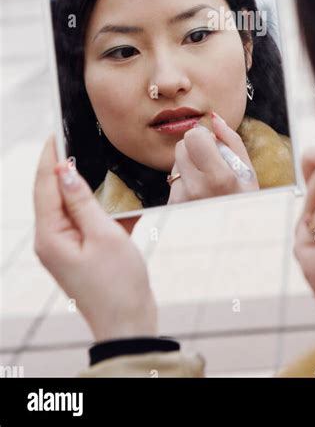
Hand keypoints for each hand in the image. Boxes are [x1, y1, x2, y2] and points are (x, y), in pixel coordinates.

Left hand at [34, 136, 157, 341]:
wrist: (129, 325)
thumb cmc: (117, 284)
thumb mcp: (104, 236)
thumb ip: (83, 201)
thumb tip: (65, 171)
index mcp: (50, 235)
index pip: (44, 184)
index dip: (50, 156)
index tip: (58, 129)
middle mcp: (53, 239)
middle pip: (54, 192)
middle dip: (65, 165)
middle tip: (78, 137)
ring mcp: (67, 246)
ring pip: (73, 204)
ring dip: (87, 185)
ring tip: (98, 159)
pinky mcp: (83, 251)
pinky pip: (88, 220)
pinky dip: (102, 207)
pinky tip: (120, 196)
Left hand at [167, 113, 258, 203]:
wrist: (234, 240)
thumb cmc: (245, 202)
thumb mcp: (248, 172)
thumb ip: (231, 140)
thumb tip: (214, 117)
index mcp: (219, 177)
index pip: (193, 136)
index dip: (203, 136)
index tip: (214, 146)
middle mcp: (196, 189)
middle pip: (181, 146)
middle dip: (194, 148)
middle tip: (211, 163)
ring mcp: (182, 200)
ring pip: (175, 163)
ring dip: (189, 167)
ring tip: (207, 183)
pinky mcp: (172, 207)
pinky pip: (173, 181)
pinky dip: (184, 183)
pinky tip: (199, 195)